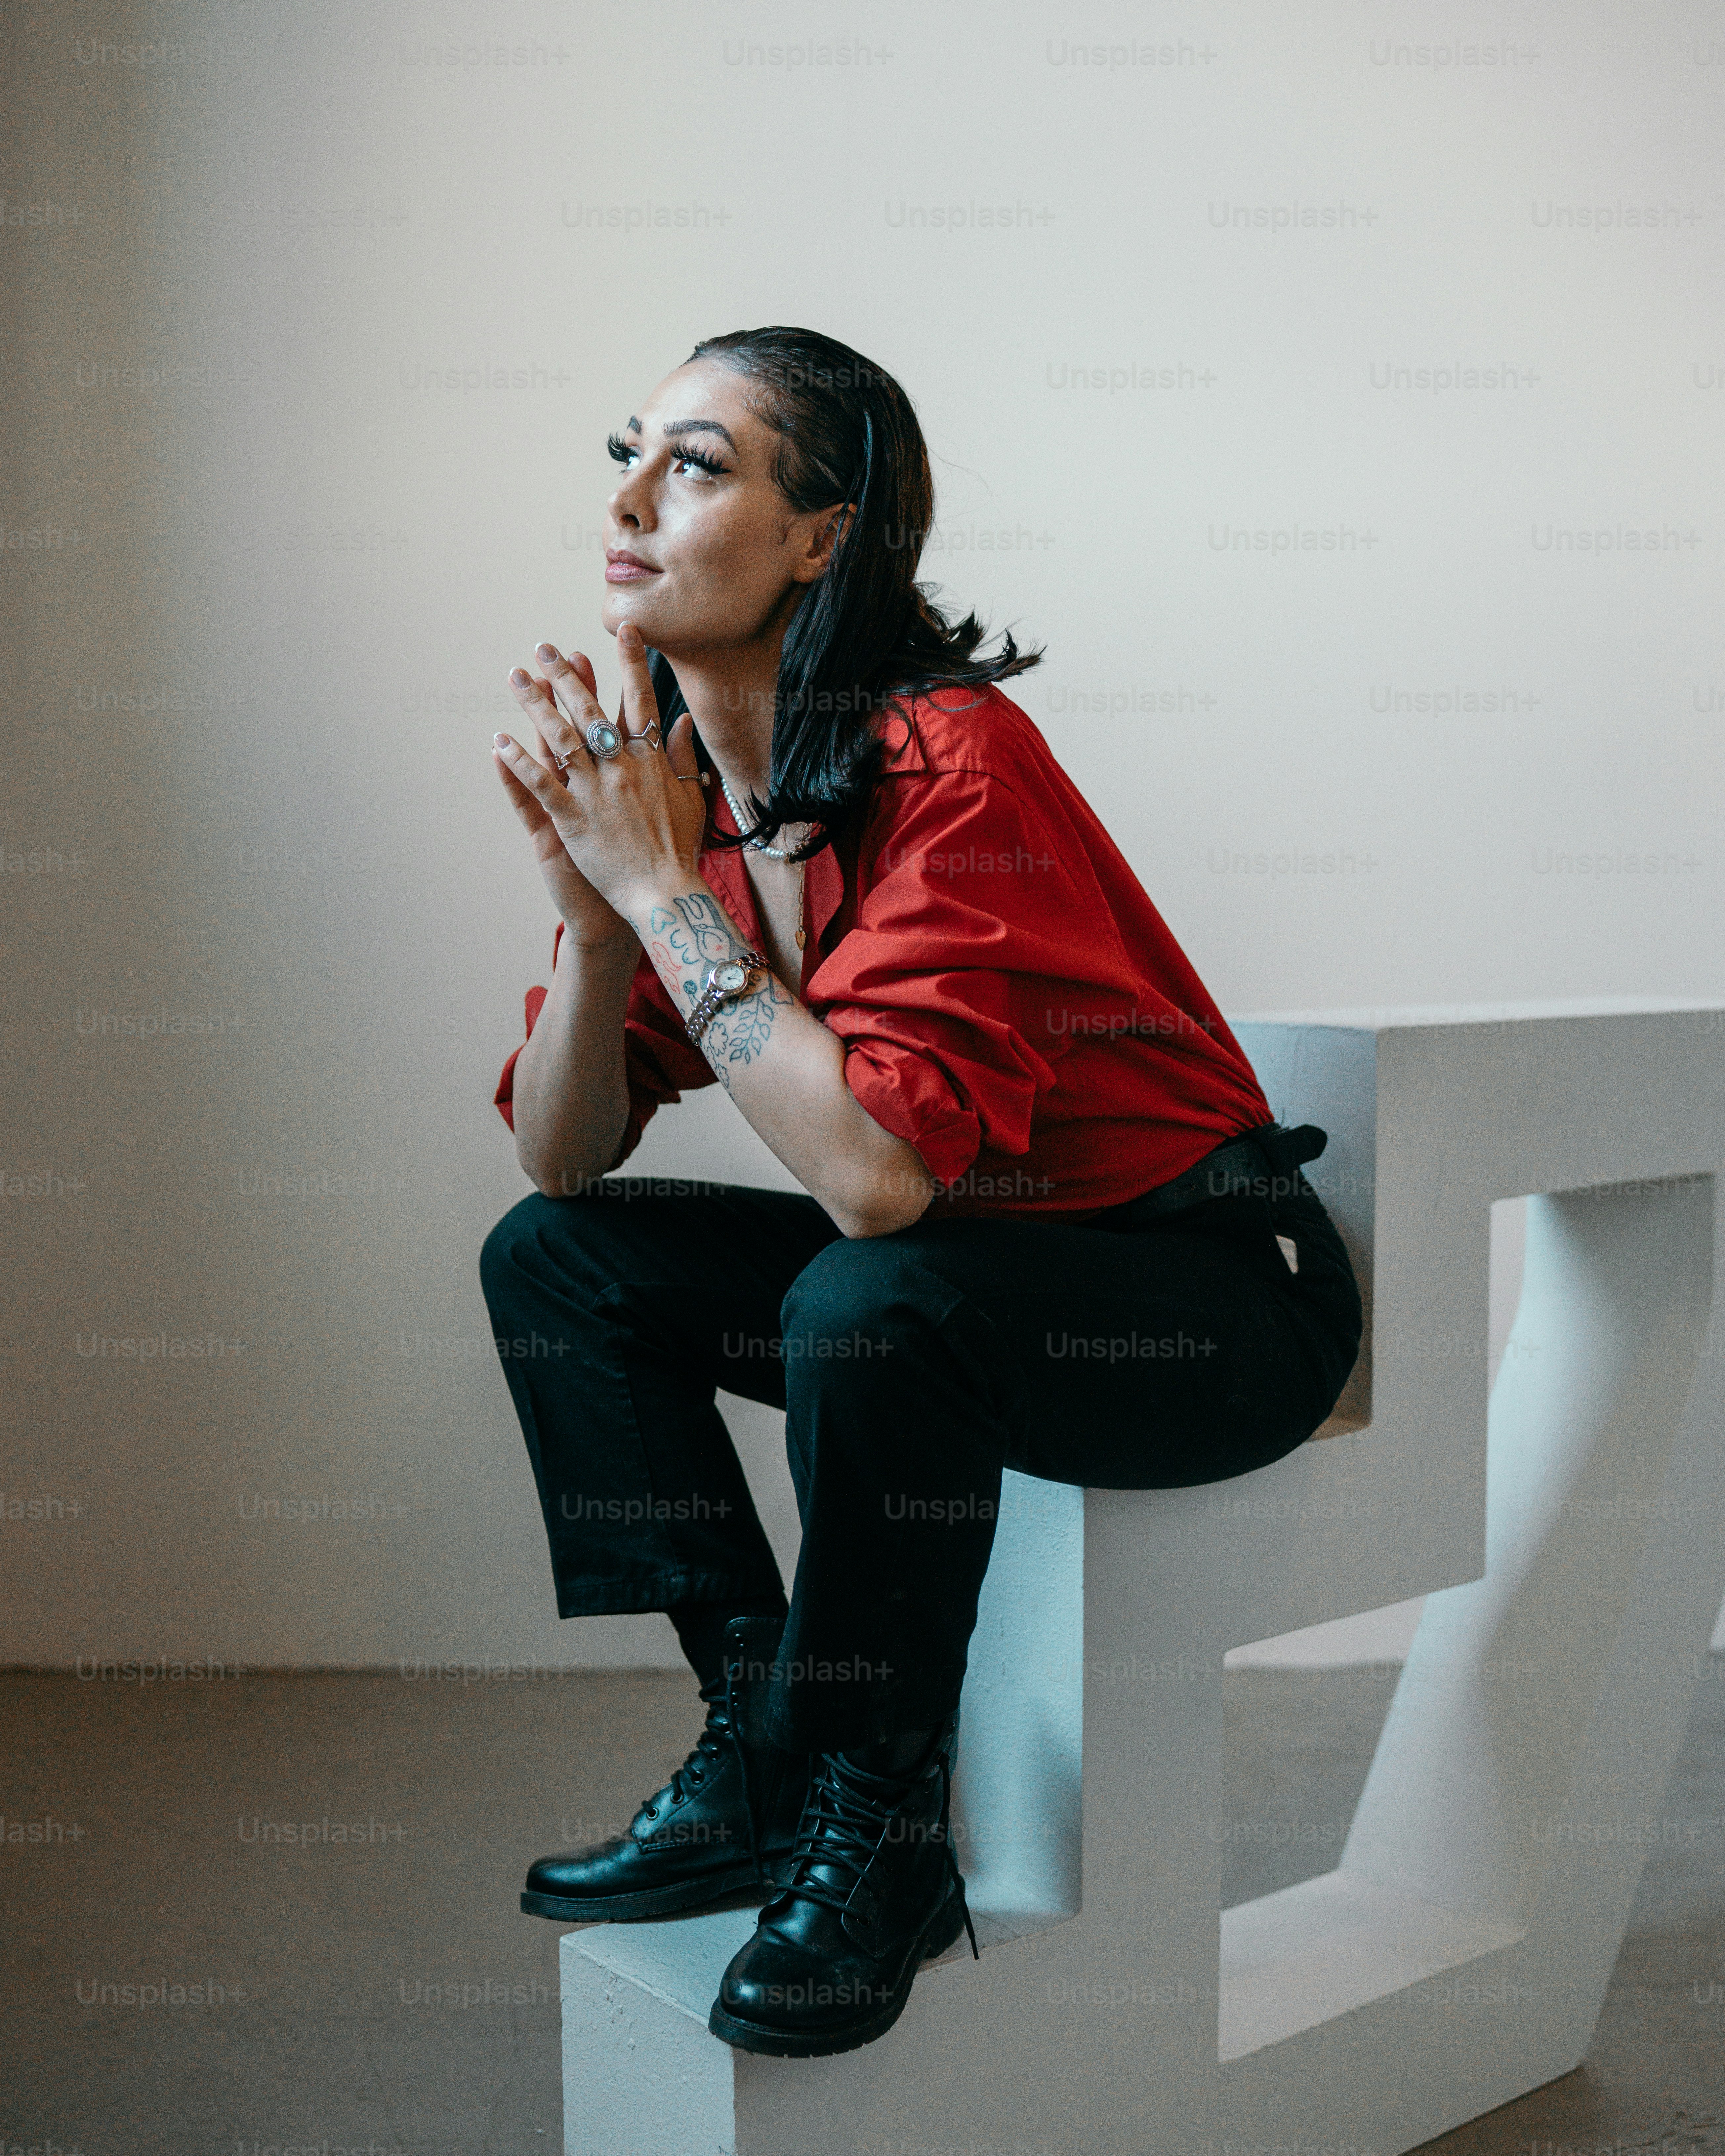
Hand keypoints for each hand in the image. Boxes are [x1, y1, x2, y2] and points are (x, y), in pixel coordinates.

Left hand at [492, 623, 707, 930]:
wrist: (664, 896)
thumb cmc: (680, 852)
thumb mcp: (693, 800)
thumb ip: (685, 760)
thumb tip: (683, 725)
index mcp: (652, 762)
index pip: (640, 701)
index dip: (631, 664)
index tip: (625, 631)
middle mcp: (622, 769)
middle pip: (590, 711)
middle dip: (566, 675)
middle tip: (546, 647)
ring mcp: (595, 792)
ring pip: (559, 737)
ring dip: (535, 704)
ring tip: (516, 678)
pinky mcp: (572, 819)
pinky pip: (539, 783)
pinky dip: (518, 761)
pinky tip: (499, 741)